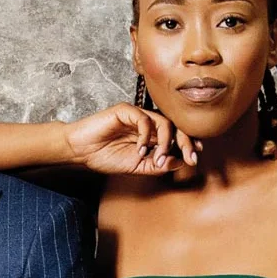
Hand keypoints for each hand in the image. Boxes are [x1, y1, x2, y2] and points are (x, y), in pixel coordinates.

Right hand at [62, 104, 199, 175]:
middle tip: (191, 156)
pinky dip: (145, 135)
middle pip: (175, 126)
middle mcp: (147, 123)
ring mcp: (136, 116)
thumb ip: (157, 165)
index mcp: (151, 135)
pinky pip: (143, 119)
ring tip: (158, 158)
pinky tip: (140, 150)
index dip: (188, 144)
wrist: (81, 151)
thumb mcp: (137, 167)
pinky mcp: (125, 111)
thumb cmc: (105, 157)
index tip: (195, 158)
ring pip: (163, 121)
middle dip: (186, 141)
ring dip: (165, 141)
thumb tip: (180, 162)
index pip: (176, 136)